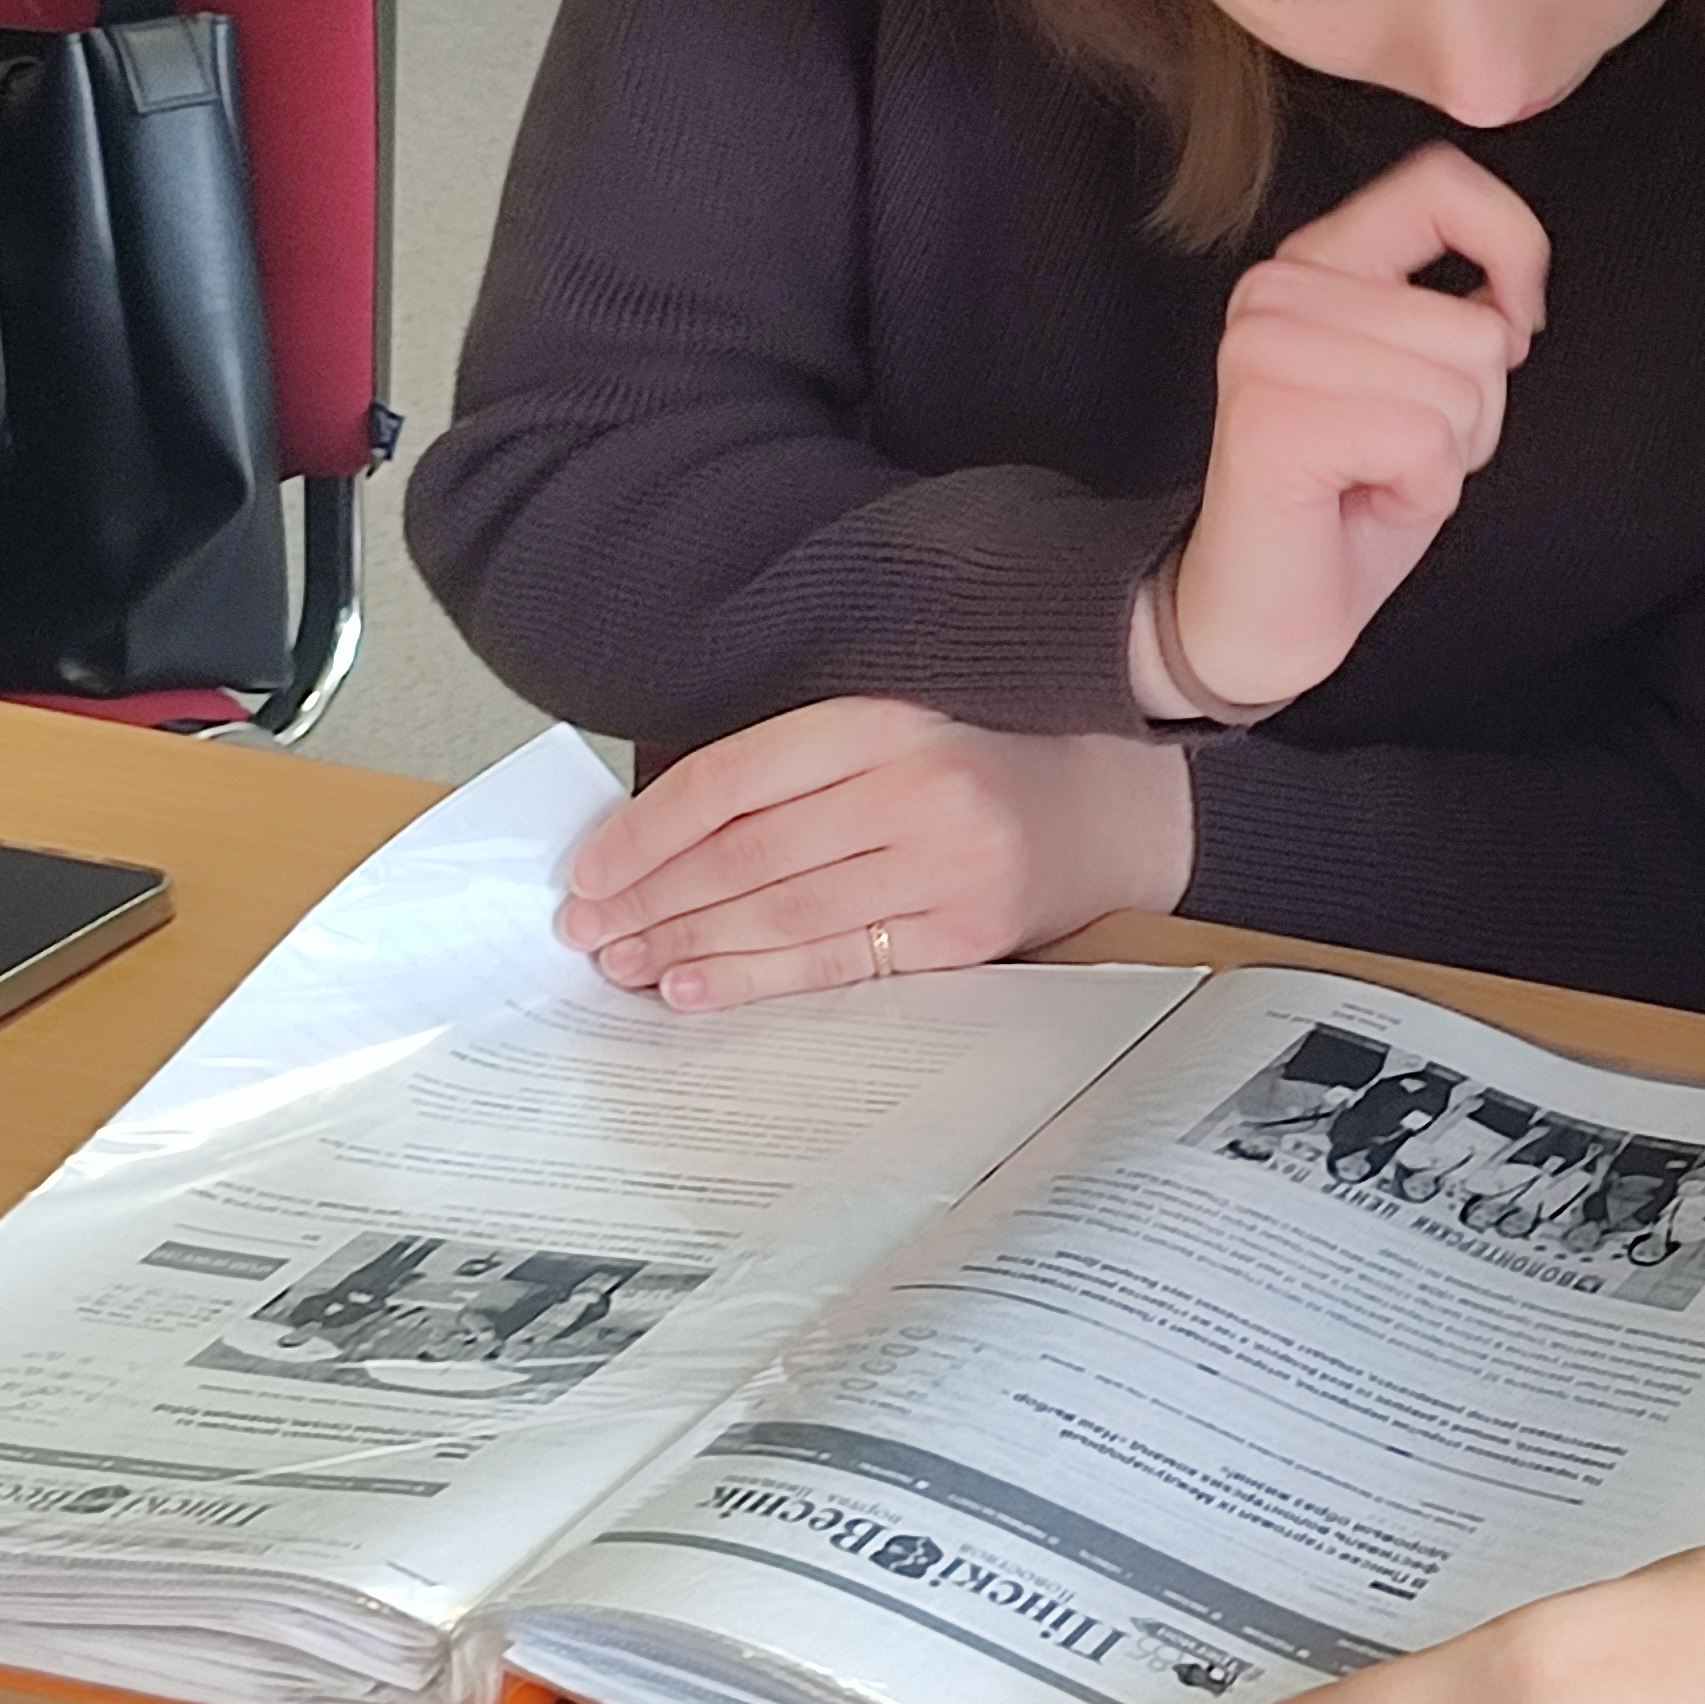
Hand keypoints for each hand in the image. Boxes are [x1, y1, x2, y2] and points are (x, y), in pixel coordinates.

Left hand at [555, 697, 1194, 1009]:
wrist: (1120, 803)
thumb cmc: (989, 755)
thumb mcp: (897, 718)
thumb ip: (795, 762)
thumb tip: (654, 833)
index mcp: (889, 717)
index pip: (733, 780)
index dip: (646, 832)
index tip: (588, 871)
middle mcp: (921, 789)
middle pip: (747, 856)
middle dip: (650, 900)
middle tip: (583, 931)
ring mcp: (950, 868)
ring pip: (784, 916)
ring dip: (686, 946)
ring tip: (620, 962)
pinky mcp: (970, 934)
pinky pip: (839, 964)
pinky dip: (755, 980)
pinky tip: (694, 986)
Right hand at [1147, 143, 1550, 715]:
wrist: (1264, 616)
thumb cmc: (1349, 502)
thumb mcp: (1426, 384)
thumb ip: (1460, 313)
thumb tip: (1512, 297)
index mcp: (1316, 262)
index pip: (1438, 183)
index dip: (1511, 244)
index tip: (1516, 322)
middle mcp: (1277, 288)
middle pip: (1474, 328)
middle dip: (1471, 414)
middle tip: (1394, 456)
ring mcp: (1264, 348)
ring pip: (1460, 387)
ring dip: (1444, 457)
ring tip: (1374, 477)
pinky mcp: (1271, 417)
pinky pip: (1425, 441)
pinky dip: (1421, 491)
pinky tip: (1361, 503)